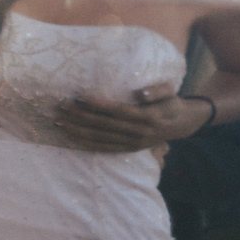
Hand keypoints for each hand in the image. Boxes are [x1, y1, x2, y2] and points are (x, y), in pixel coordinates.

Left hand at [55, 80, 212, 152]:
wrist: (181, 124)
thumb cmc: (170, 102)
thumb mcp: (169, 91)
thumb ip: (156, 91)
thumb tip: (140, 93)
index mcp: (148, 117)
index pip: (118, 111)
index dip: (98, 105)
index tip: (80, 97)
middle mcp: (138, 133)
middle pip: (104, 125)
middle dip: (80, 116)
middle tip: (61, 106)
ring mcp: (132, 143)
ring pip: (100, 138)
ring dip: (78, 130)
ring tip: (59, 121)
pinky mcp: (128, 149)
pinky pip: (103, 148)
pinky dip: (86, 143)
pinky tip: (70, 137)